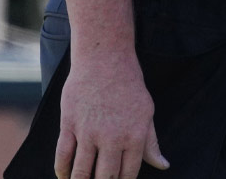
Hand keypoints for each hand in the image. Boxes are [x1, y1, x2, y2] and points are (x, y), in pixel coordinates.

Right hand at [55, 55, 168, 178]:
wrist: (105, 59)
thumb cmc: (129, 85)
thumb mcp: (147, 112)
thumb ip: (151, 143)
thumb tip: (163, 166)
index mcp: (135, 136)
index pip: (128, 174)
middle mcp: (112, 137)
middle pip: (105, 177)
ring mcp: (88, 132)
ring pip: (81, 172)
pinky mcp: (68, 124)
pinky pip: (62, 156)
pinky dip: (62, 171)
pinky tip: (65, 176)